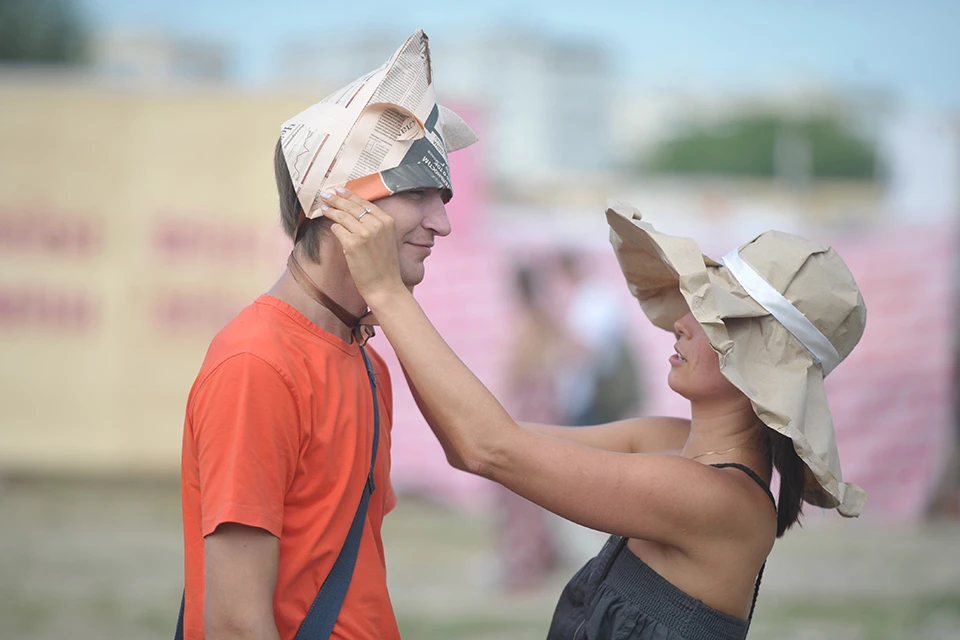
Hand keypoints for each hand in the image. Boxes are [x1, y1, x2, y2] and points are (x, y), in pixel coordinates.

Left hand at [320, 187, 406, 303]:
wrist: (385, 285)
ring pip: (342, 216)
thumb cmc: (384, 265)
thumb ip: (375, 225)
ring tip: (322, 208)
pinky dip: (333, 227)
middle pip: (352, 206)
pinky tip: (330, 226)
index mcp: (387, 221)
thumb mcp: (386, 239)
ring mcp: (364, 233)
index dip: (350, 195)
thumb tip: (354, 212)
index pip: (365, 202)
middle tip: (325, 194)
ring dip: (330, 210)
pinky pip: (337, 229)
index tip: (340, 190)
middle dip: (336, 199)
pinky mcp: (352, 243)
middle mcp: (377, 224)